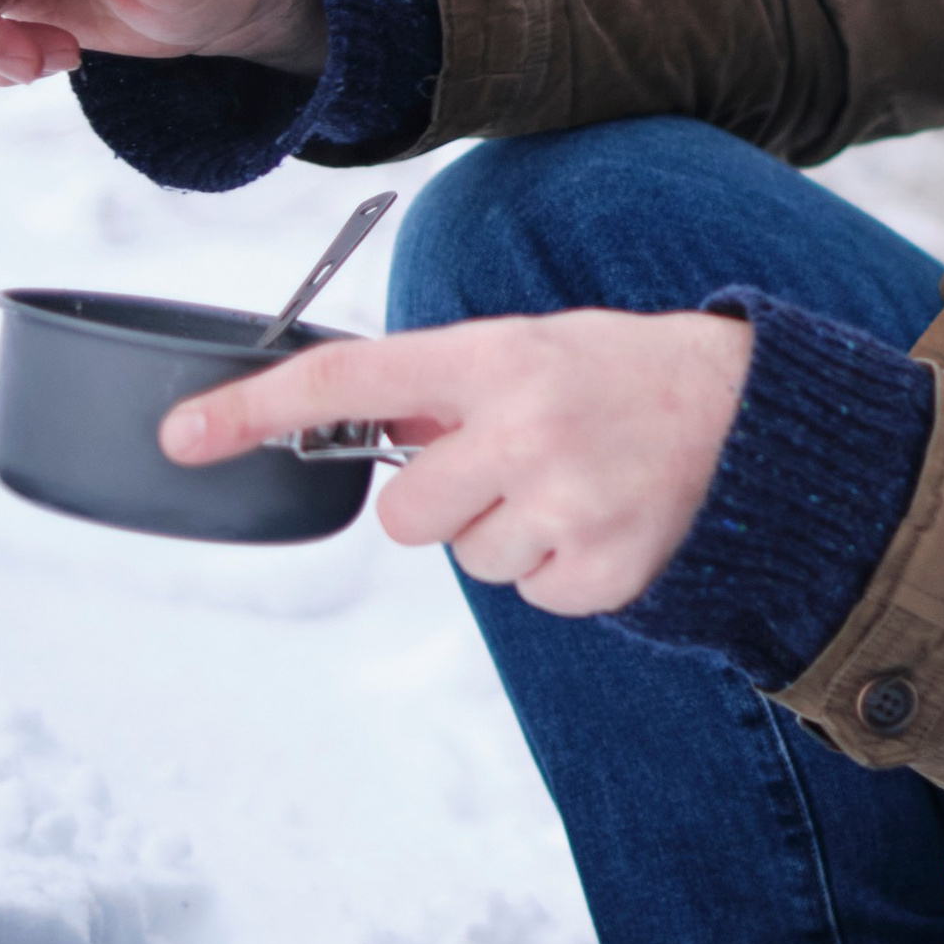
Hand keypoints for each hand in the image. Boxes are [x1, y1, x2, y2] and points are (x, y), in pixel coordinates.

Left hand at [162, 308, 752, 612]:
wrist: (760, 421)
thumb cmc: (632, 375)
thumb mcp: (539, 348)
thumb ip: (452, 384)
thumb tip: (369, 420)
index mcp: (498, 358)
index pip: (351, 379)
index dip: (256, 408)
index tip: (183, 433)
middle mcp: (522, 431)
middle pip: (404, 514)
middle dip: (444, 502)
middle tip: (513, 468)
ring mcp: (561, 507)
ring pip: (468, 560)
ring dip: (510, 535)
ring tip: (578, 487)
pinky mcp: (595, 574)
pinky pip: (531, 595)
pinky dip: (560, 570)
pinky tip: (607, 522)